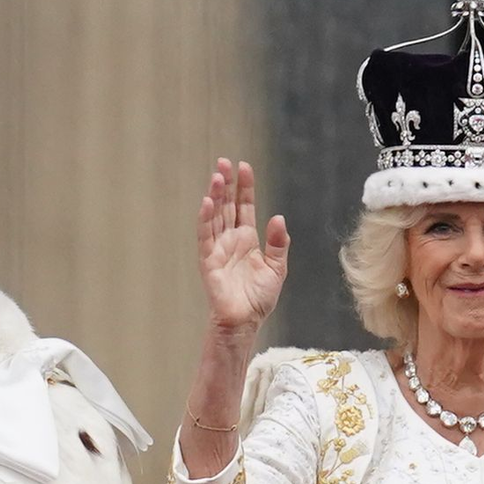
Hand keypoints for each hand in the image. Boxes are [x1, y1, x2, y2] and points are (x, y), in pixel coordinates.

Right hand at [197, 158, 288, 334]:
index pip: (244, 207)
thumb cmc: (258, 298)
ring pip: (215, 216)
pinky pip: (205, 236)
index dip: (244, 187)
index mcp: (246, 240)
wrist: (245, 321)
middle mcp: (230, 240)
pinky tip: (207, 203)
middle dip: (226, 184)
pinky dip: (205, 219)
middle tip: (224, 162)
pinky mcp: (208, 261)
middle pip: (226, 206)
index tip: (244, 166)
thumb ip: (278, 243)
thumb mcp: (277, 268)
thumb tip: (278, 217)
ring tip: (217, 177)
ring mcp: (218, 249)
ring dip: (215, 196)